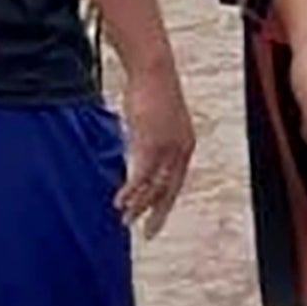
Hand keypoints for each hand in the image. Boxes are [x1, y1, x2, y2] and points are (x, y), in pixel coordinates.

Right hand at [116, 53, 195, 238]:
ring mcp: (168, 147)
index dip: (165, 202)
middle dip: (157, 213)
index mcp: (185, 144)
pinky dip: (131, 191)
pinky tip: (121, 201)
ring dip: (139, 205)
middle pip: (170, 190)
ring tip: (125, 220)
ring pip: (154, 186)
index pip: (177, 181)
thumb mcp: (156, 121)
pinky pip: (142, 175)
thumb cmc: (152, 92)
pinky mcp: (152, 143)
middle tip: (149, 234)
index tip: (155, 218)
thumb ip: (151, 140)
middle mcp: (181, 149)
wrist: (154, 71)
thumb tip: (139, 151)